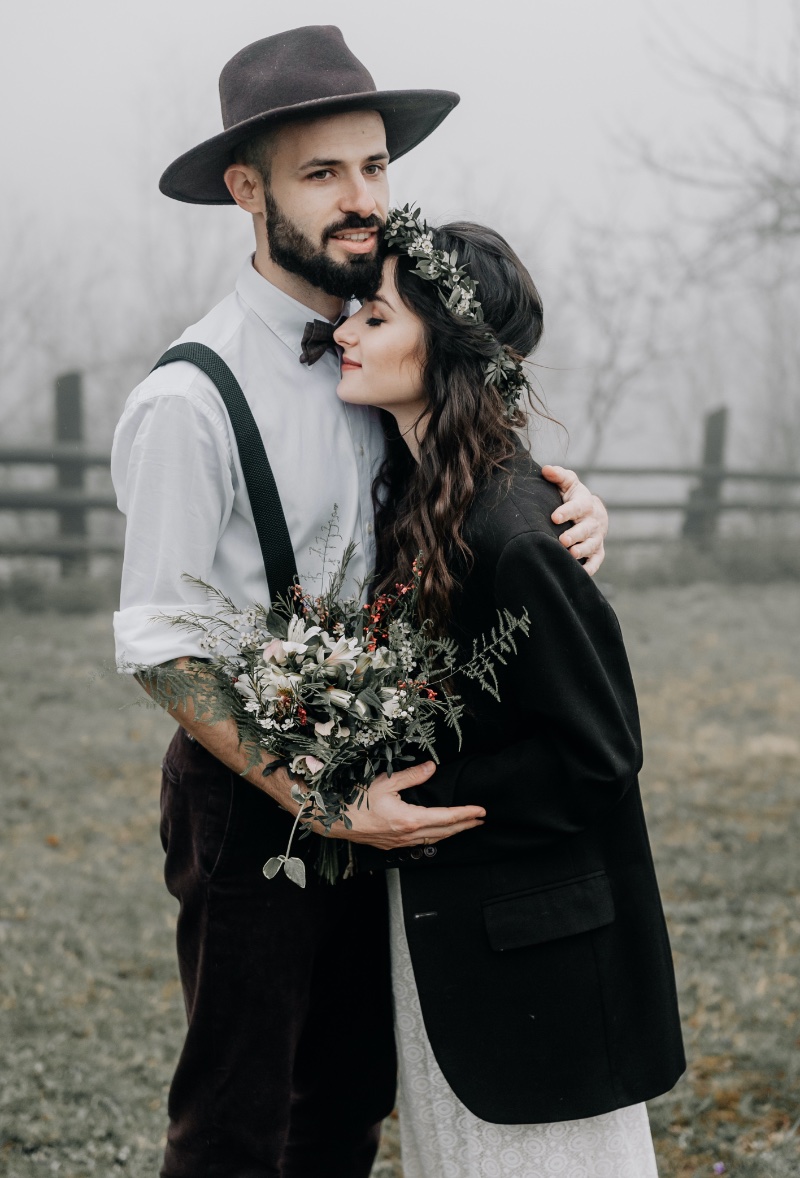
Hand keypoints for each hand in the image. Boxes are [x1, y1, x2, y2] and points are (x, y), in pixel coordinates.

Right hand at [330, 761, 484, 849]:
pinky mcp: (391, 845)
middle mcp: (408, 835)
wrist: (331, 819)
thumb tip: (432, 767)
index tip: (481, 811)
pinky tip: (437, 833)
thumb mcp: (385, 781)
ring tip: (465, 825)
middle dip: (465, 825)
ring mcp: (399, 843)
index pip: (446, 818)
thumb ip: (412, 775)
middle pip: (444, 832)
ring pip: (433, 840)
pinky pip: (420, 844)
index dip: (466, 814)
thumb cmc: (354, 799)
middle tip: (481, 819)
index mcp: (409, 819)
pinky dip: (435, 837)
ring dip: (451, 832)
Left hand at [541, 465, 607, 575]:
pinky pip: (596, 562)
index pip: (577, 507)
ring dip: (582, 551)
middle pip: (585, 529)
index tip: (554, 517)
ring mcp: (596, 538)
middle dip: (575, 535)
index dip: (566, 512)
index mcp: (585, 504)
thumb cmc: (573, 497)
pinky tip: (580, 573)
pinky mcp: (597, 552)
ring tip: (571, 555)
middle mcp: (592, 522)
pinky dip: (590, 568)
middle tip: (562, 540)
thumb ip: (558, 476)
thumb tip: (546, 469)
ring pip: (591, 546)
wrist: (592, 512)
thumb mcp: (568, 484)